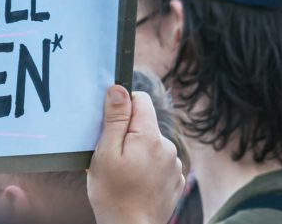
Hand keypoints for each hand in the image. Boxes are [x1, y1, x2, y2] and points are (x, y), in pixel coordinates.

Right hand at [87, 85, 183, 223]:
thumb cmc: (113, 194)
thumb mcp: (105, 152)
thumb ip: (115, 118)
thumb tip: (119, 88)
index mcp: (149, 135)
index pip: (140, 99)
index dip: (121, 108)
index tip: (109, 126)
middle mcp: (168, 146)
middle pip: (144, 123)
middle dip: (126, 133)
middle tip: (111, 156)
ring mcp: (174, 165)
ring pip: (151, 144)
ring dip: (137, 152)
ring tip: (123, 174)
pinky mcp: (176, 180)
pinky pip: (159, 162)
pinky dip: (146, 168)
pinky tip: (135, 183)